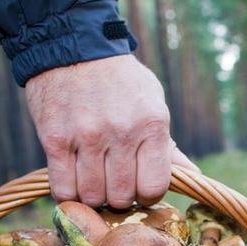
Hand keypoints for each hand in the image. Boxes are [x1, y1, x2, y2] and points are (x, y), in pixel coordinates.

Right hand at [26, 54, 196, 207]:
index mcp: (151, 125)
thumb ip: (168, 145)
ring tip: (94, 180)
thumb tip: (192, 175)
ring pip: (92, 196)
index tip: (140, 188)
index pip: (154, 187)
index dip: (147, 196)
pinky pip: (63, 188)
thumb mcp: (153, 103)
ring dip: (93, 196)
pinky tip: (74, 182)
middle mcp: (121, 133)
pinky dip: (69, 194)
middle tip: (114, 183)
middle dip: (120, 197)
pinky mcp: (55, 140)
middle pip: (122, 197)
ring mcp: (86, 137)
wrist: (73, 46)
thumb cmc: (121, 80)